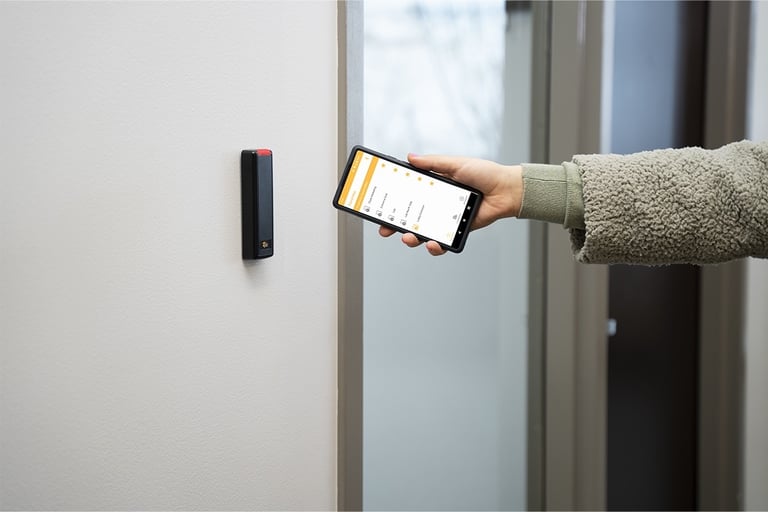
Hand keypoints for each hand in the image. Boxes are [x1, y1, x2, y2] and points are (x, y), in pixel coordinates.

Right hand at [379, 153, 522, 254]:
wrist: (506, 190)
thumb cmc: (484, 173)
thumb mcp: (455, 164)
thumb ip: (432, 163)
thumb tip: (410, 158)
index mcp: (434, 187)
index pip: (407, 196)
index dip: (392, 202)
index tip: (378, 206)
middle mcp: (437, 204)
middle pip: (409, 218)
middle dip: (394, 226)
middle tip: (385, 229)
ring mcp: (446, 220)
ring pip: (423, 234)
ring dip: (412, 239)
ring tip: (409, 238)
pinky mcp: (458, 232)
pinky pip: (443, 243)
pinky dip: (436, 247)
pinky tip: (434, 244)